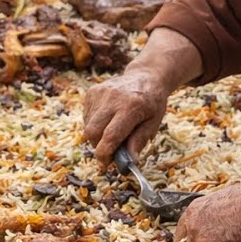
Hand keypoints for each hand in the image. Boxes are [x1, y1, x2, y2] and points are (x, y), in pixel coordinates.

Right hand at [82, 28, 202, 165]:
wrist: (146, 76)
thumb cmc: (152, 103)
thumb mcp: (153, 123)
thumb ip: (139, 141)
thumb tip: (130, 162)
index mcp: (132, 106)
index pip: (111, 135)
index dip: (105, 153)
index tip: (105, 164)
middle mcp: (113, 97)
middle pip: (93, 131)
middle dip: (97, 146)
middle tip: (108, 152)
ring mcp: (100, 92)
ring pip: (88, 125)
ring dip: (96, 136)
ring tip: (111, 132)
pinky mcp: (92, 91)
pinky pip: (87, 116)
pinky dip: (94, 124)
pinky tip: (107, 120)